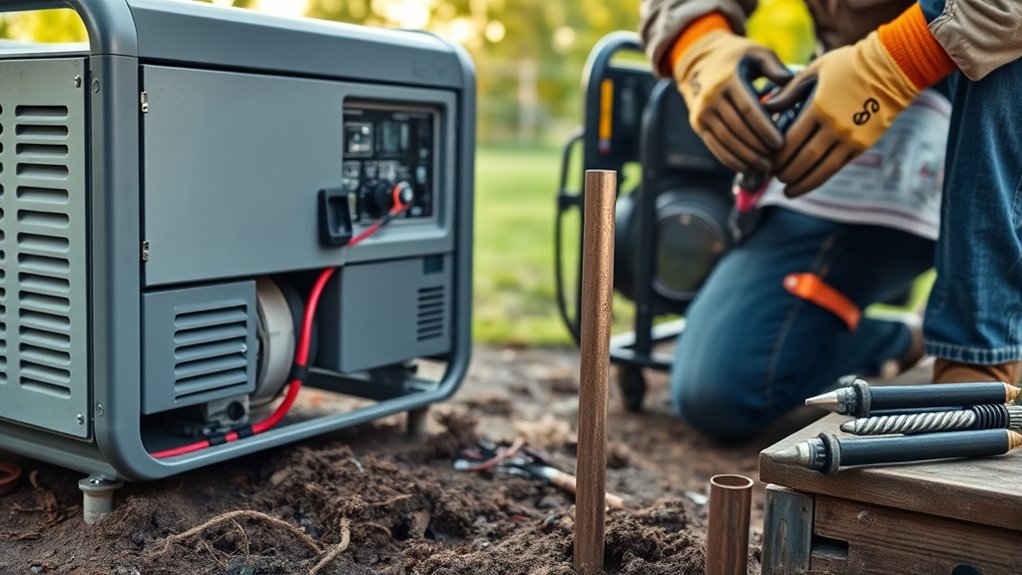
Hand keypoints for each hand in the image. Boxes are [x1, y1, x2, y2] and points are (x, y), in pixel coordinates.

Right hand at [674, 32, 791, 173]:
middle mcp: (712, 98)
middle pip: (737, 130)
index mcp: (729, 80)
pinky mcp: (698, 124)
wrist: (700, 59)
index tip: (780, 144)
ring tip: (765, 168)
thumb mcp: (756, 52)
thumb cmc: (737, 57)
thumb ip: (774, 66)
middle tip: (776, 161)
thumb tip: (788, 80)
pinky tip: (747, 167)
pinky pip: (715, 146)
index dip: (764, 130)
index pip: (748, 110)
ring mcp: (702, 112)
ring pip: (726, 141)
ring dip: (746, 158)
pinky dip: (731, 160)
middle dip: (758, 148)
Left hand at [765, 31, 919, 196]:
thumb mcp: (815, 70)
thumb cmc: (849, 65)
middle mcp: (834, 127)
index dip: (776, 156)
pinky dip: (821, 178)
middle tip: (773, 177)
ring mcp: (850, 138)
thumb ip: (789, 91)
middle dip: (785, 172)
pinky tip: (809, 183)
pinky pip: (837, 167)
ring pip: (821, 170)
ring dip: (802, 183)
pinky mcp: (863, 145)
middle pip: (803, 159)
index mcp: (818, 108)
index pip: (790, 140)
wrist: (893, 67)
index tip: (766, 161)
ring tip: (788, 191)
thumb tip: (765, 108)